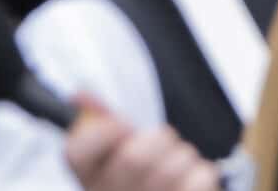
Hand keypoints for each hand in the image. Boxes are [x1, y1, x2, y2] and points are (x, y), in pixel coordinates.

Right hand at [64, 98, 218, 190]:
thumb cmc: (137, 178)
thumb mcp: (112, 154)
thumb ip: (98, 123)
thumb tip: (79, 96)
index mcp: (91, 178)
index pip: (78, 152)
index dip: (103, 132)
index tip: (121, 125)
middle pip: (134, 157)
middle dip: (157, 140)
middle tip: (158, 148)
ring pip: (174, 163)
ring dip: (181, 156)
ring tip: (174, 169)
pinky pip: (200, 177)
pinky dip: (200, 172)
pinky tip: (187, 183)